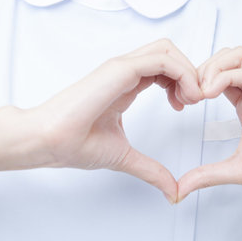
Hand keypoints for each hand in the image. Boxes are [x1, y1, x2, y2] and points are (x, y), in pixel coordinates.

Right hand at [30, 39, 202, 202]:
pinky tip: (183, 98)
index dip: (182, 82)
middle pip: (169, 51)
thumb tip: (172, 190)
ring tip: (191, 100)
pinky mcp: (118, 70)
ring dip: (188, 71)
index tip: (184, 107)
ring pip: (168, 49)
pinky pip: (161, 59)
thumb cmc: (73, 144)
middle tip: (193, 101)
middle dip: (190, 72)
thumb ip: (150, 170)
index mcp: (125, 85)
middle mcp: (124, 72)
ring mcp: (121, 68)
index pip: (163, 67)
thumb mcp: (124, 157)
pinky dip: (181, 73)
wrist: (48, 142)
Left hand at [177, 46, 241, 209]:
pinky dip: (224, 76)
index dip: (194, 83)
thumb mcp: (236, 170)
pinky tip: (210, 95)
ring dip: (211, 68)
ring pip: (236, 55)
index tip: (180, 104)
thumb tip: (179, 189)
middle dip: (198, 71)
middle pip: (224, 57)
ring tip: (198, 94)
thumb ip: (207, 175)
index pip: (217, 75)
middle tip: (186, 97)